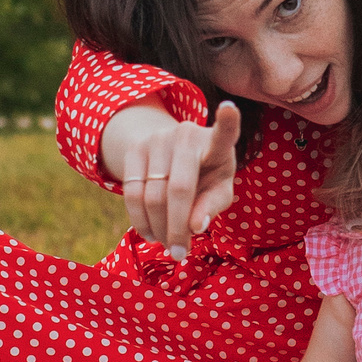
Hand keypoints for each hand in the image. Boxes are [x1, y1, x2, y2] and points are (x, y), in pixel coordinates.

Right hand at [117, 101, 241, 259]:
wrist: (172, 154)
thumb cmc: (207, 176)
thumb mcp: (219, 190)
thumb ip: (211, 206)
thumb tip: (195, 226)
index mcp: (216, 144)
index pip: (224, 133)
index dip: (228, 121)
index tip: (230, 108)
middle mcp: (187, 134)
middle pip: (179, 188)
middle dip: (177, 227)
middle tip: (179, 254)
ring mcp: (158, 138)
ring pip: (152, 196)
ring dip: (159, 228)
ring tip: (168, 246)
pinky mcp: (135, 148)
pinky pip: (131, 193)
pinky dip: (140, 221)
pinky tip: (150, 234)